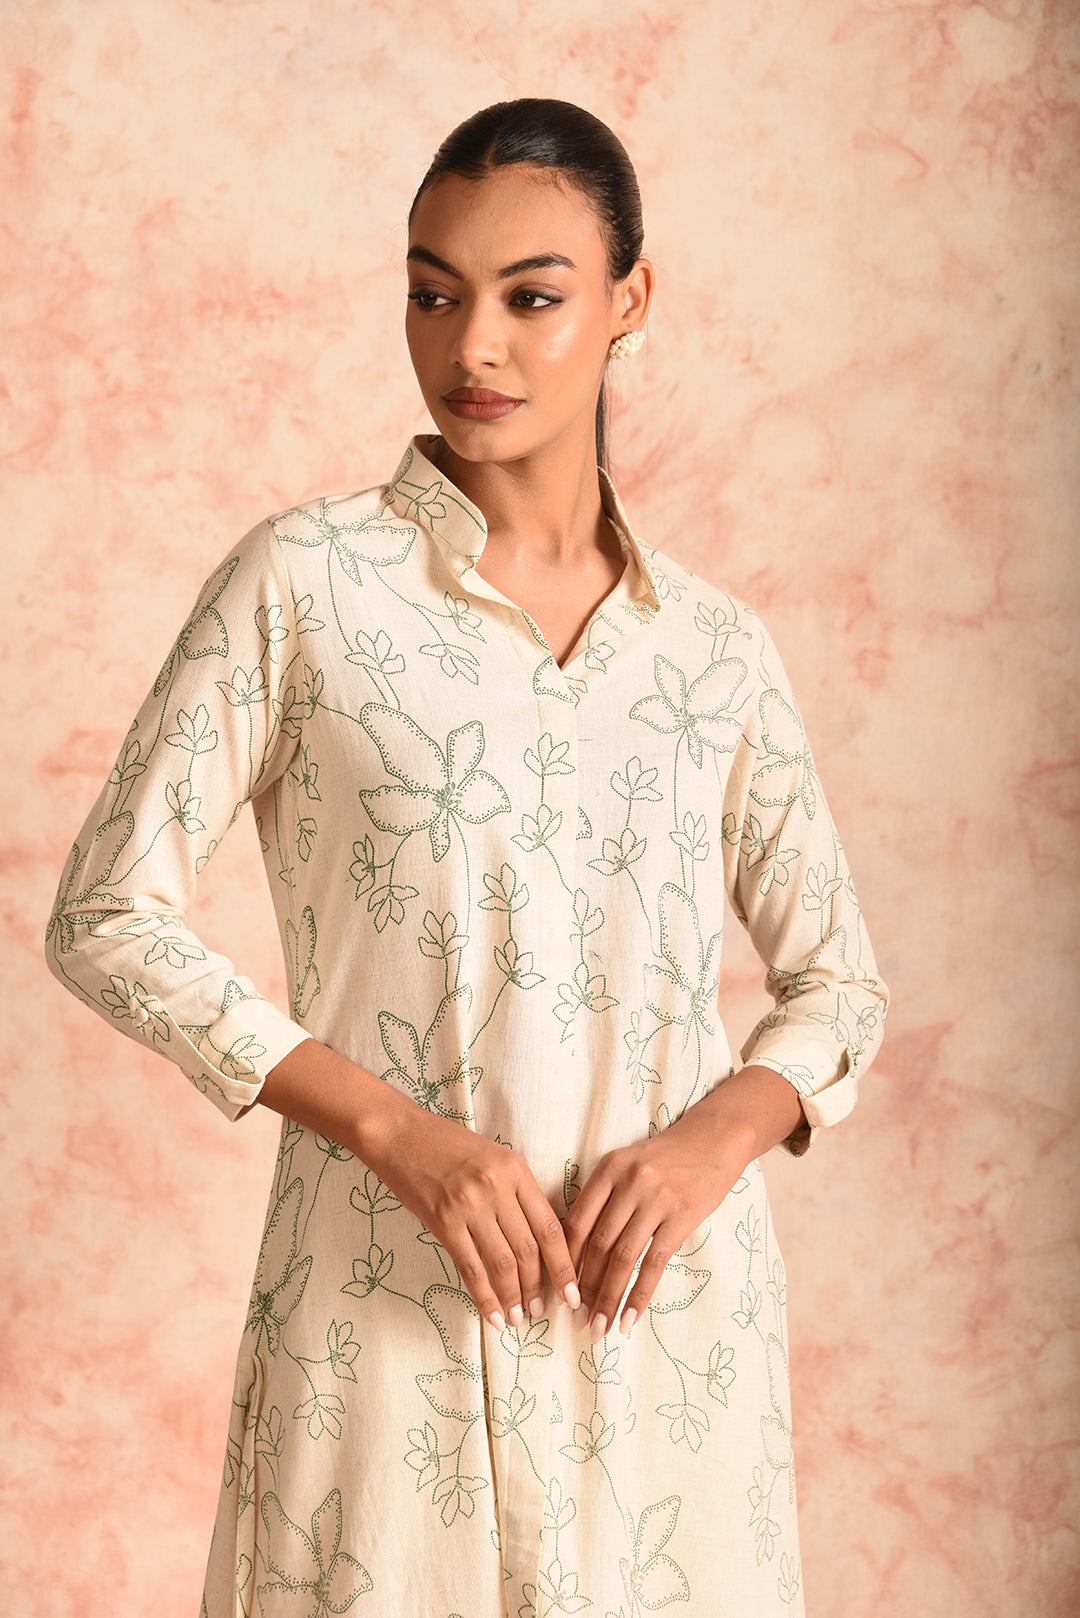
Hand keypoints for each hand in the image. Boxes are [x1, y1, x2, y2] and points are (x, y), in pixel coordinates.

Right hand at [259, 1039, 580, 1330]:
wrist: (399, 1134)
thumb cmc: (448, 1145)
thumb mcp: (494, 1158)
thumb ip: (518, 1192)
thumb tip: (541, 1241)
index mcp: (516, 1169)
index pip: (550, 1226)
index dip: (564, 1265)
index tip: (571, 1292)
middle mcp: (496, 1186)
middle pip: (528, 1249)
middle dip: (538, 1287)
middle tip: (541, 1310)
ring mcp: (469, 1204)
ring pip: (502, 1262)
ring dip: (513, 1297)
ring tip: (518, 1318)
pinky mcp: (443, 1220)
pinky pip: (470, 1267)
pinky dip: (484, 1297)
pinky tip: (492, 1315)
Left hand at [562, 1066, 805, 1340]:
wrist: (714, 1138)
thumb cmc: (666, 1157)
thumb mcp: (628, 1164)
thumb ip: (604, 1198)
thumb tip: (577, 1252)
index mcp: (608, 1169)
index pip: (576, 1222)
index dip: (564, 1261)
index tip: (559, 1292)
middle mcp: (629, 1183)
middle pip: (597, 1245)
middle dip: (584, 1289)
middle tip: (576, 1321)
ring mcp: (656, 1200)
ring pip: (623, 1258)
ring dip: (608, 1298)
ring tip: (599, 1328)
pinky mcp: (682, 1216)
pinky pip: (654, 1263)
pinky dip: (639, 1294)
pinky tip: (630, 1318)